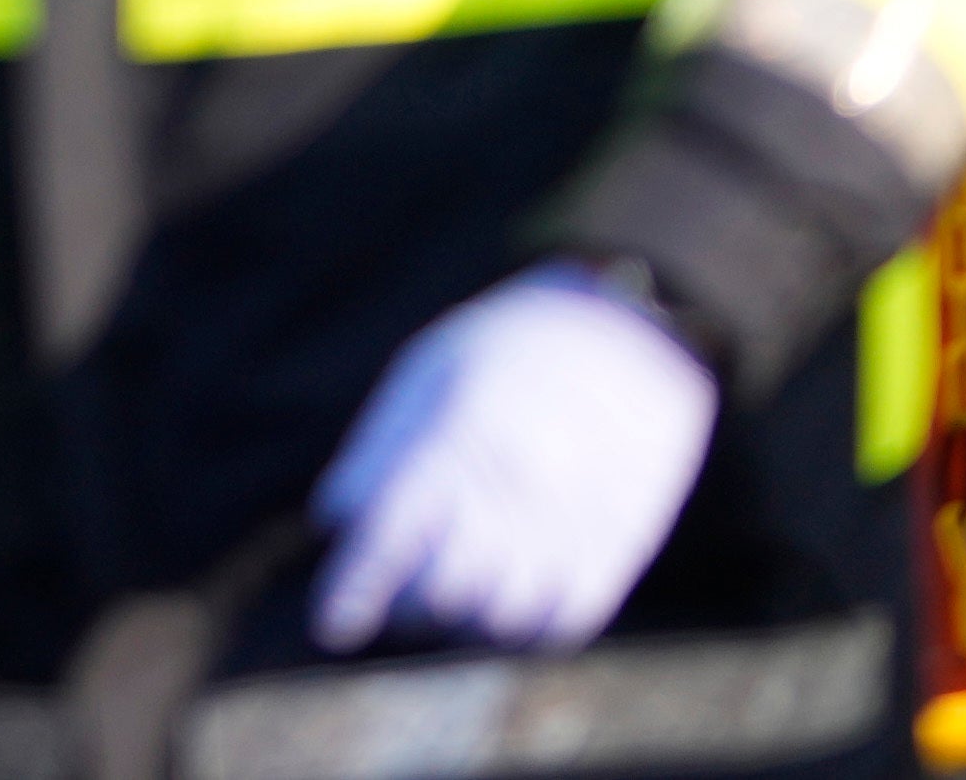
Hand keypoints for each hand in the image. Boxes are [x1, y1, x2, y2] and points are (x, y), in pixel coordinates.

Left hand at [312, 268, 718, 651]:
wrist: (634, 337)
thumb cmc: (510, 347)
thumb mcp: (429, 371)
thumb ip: (380, 448)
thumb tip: (335, 520)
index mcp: (459, 437)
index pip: (391, 534)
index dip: (356, 588)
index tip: (331, 629)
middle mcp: (515, 489)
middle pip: (440, 591)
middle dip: (404, 602)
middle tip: (396, 586)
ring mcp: (571, 523)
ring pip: (499, 620)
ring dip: (463, 620)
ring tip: (451, 589)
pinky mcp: (618, 547)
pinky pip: (561, 624)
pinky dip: (523, 628)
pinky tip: (506, 602)